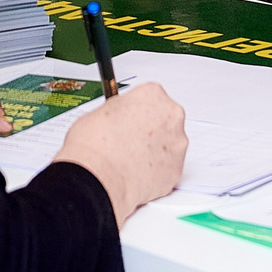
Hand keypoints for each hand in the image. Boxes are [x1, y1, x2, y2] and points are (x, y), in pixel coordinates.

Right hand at [54, 81, 186, 226]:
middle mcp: (171, 116)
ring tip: (130, 159)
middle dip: (151, 129)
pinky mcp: (177, 170)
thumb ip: (120, 110)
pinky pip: (168, 168)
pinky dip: (156, 171)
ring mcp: (177, 144)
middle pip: (166, 119)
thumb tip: (120, 117)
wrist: (98, 177)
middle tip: (130, 139)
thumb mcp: (100, 110)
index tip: (131, 118)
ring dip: (155, 150)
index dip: (138, 110)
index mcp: (153, 94)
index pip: (152, 96)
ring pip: (170, 144)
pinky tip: (136, 172)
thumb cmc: (94, 144)